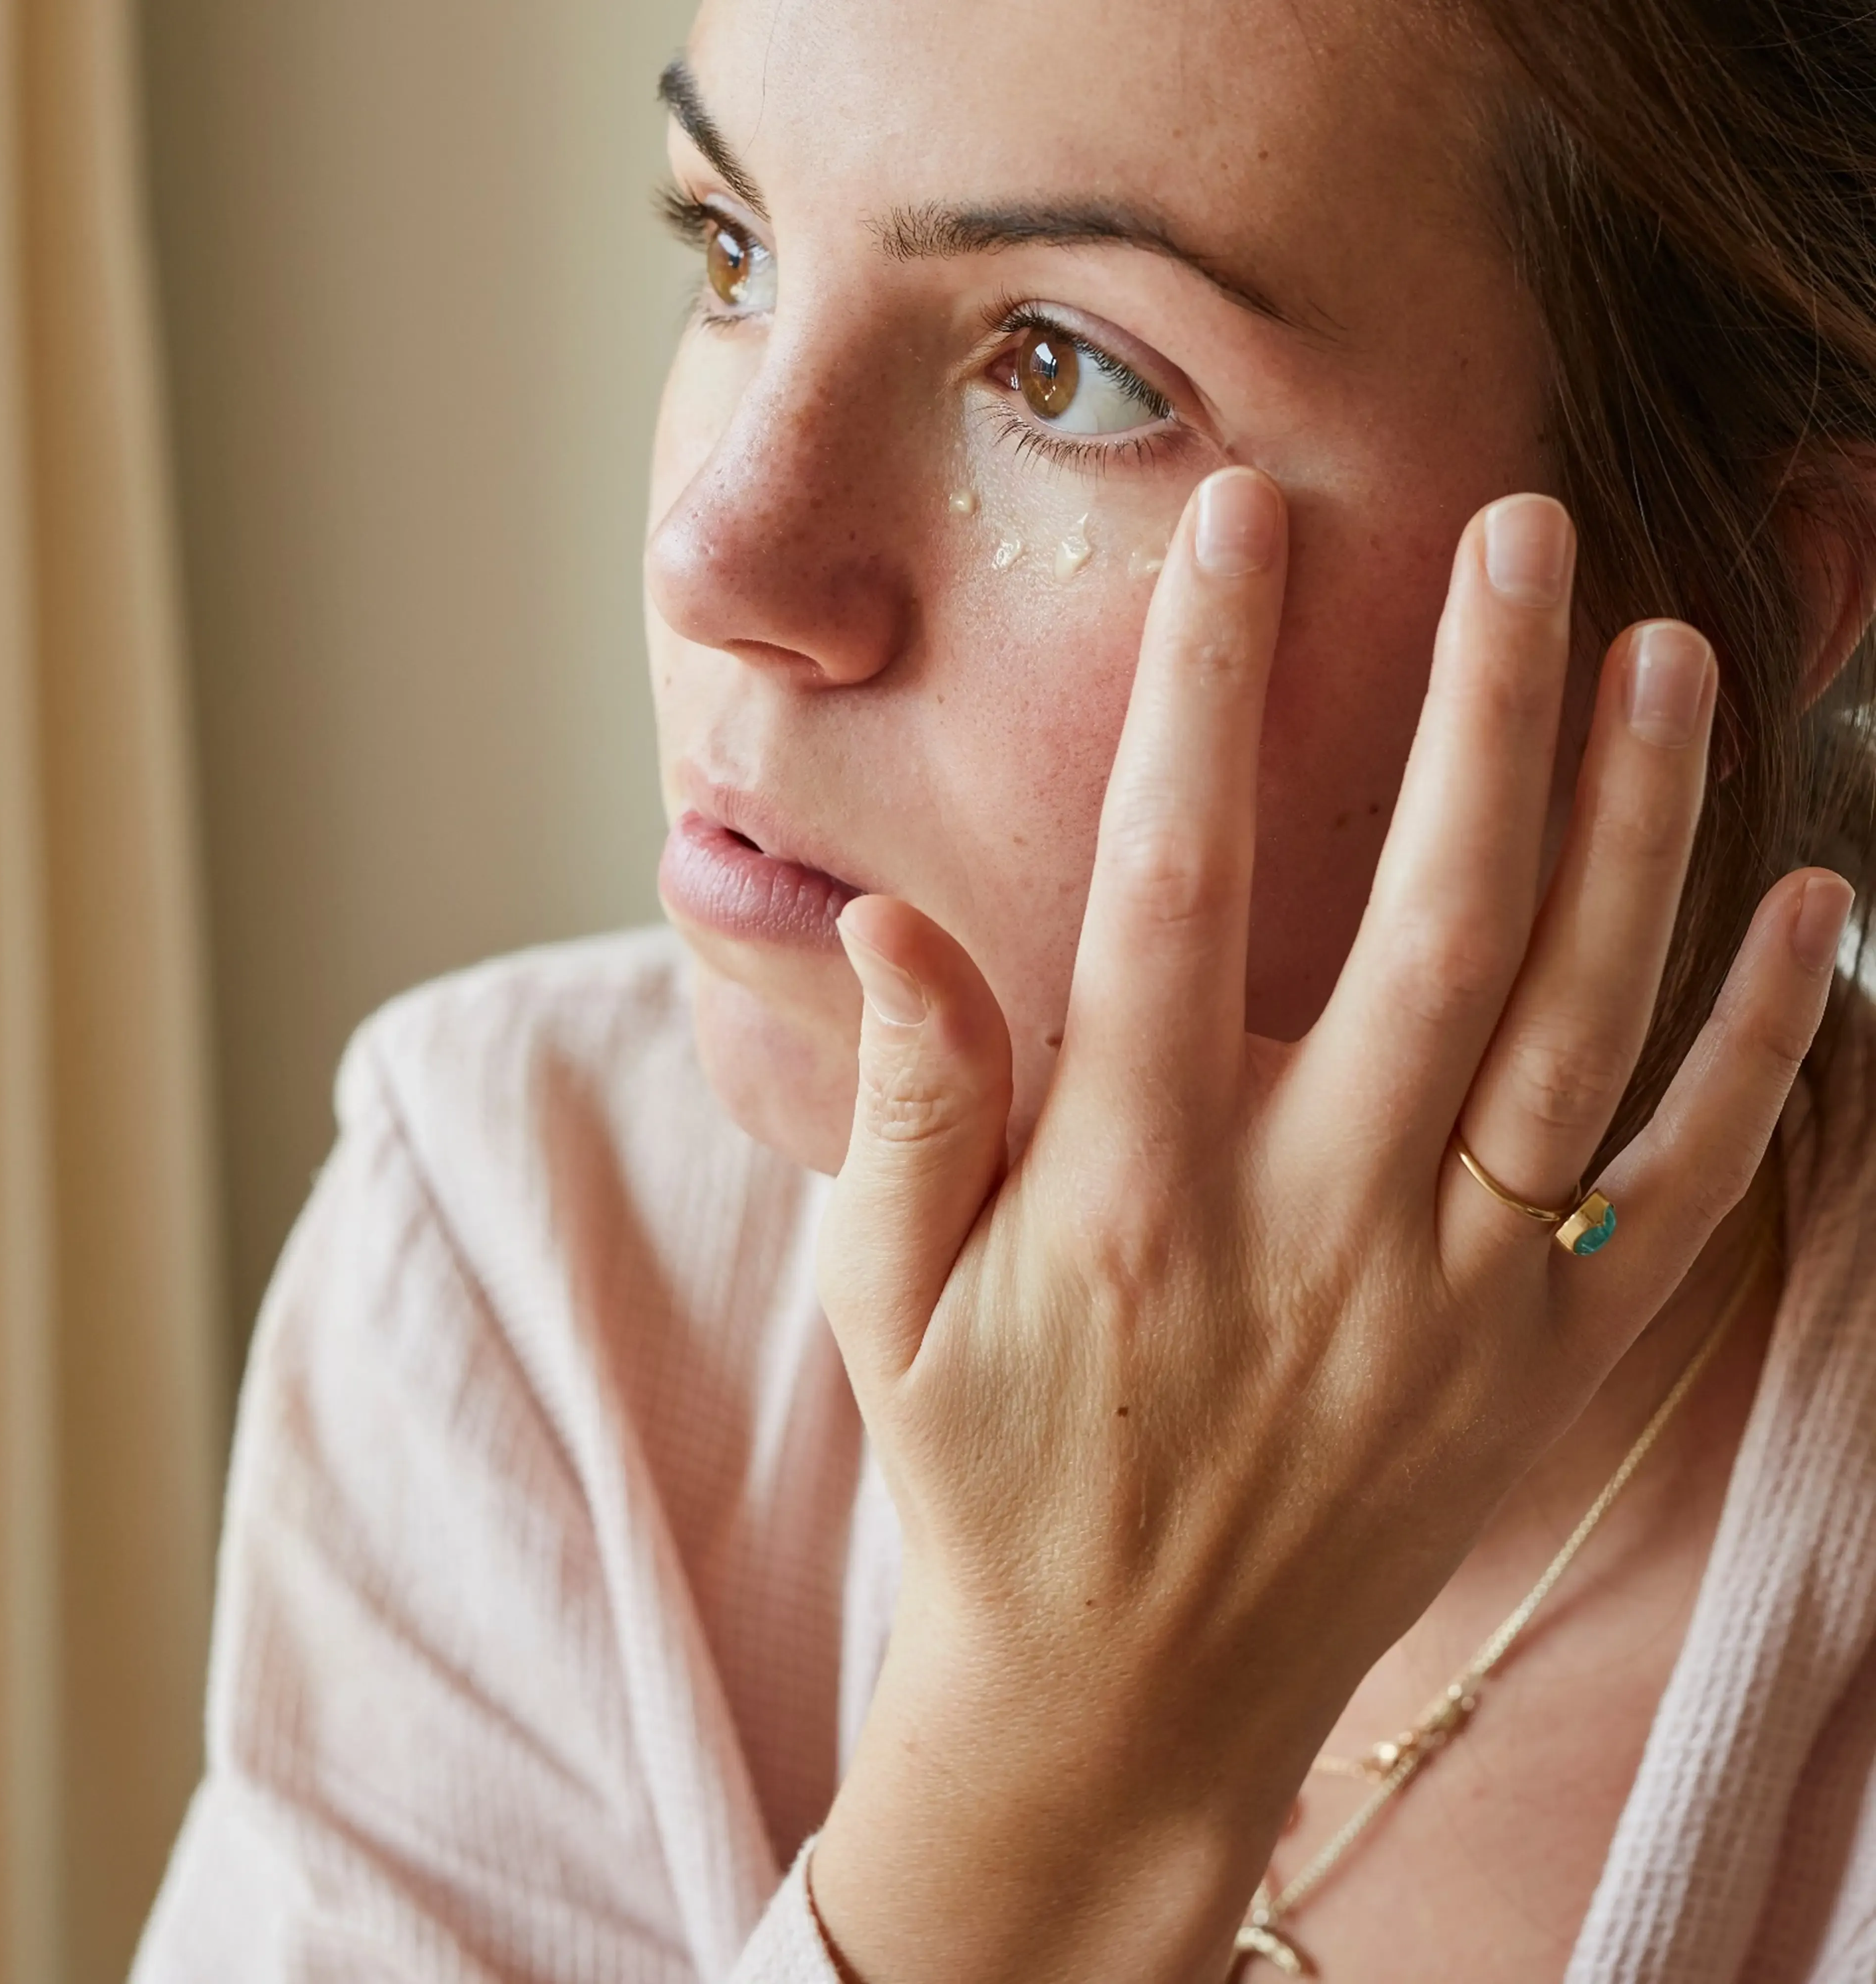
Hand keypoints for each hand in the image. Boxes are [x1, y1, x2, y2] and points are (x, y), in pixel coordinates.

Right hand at [808, 469, 1851, 1981]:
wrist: (1125, 1700)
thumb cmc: (989, 1476)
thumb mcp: (885, 1305)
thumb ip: (910, 1109)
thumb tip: (892, 918)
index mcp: (1134, 1197)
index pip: (1170, 889)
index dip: (1204, 692)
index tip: (1238, 529)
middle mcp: (1314, 1230)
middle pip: (1428, 924)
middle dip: (1477, 709)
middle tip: (1518, 526)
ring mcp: (1453, 1300)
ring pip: (1578, 1024)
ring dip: (1639, 831)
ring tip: (1668, 651)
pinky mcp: (1543, 1364)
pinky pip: (1680, 1184)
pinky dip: (1762, 1045)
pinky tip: (1811, 902)